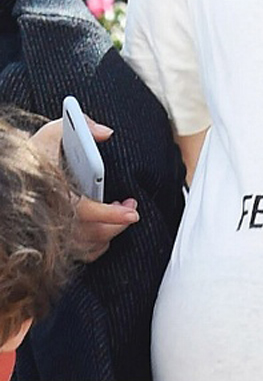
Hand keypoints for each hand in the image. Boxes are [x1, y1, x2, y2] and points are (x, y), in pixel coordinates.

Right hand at [30, 117, 138, 260]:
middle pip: (91, 233)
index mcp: (52, 194)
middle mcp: (51, 218)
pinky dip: (97, 247)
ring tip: (120, 218)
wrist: (8, 181)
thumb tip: (105, 132)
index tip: (131, 213)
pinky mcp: (52, 243)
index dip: (110, 214)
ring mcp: (51, 234)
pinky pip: (80, 254)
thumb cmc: (28, 158)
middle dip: (118, 223)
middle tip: (130, 209)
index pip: (84, 210)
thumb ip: (78, 126)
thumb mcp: (49, 135)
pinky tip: (103, 233)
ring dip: (109, 234)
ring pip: (88, 246)